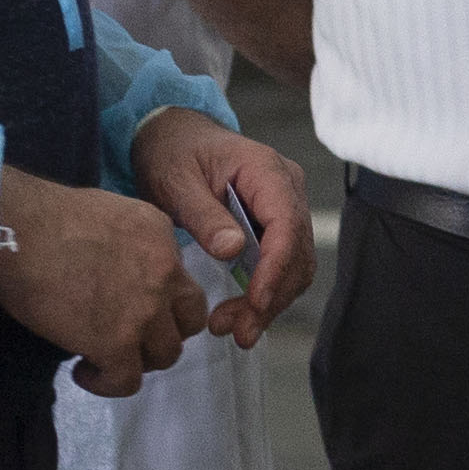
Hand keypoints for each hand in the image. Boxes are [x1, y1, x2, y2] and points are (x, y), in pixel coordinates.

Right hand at [0, 168, 214, 391]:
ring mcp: (145, 311)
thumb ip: (130, 242)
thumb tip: (119, 269)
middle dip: (162, 333)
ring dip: (137, 360)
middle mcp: (164, 273)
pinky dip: (107, 382)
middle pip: (188, 320)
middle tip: (129, 336)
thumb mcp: (110, 213)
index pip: (180, 279)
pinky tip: (84, 371)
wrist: (17, 233)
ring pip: (165, 354)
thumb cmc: (44, 216)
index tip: (132, 306)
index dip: (161, 299)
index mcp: (161, 237)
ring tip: (104, 357)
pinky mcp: (116, 343)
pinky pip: (127, 380)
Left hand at [128, 104, 319, 345]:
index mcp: (267, 171)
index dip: (275, 269)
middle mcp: (287, 189)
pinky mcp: (274, 225)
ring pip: (294, 265)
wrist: (171, 137)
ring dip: (271, 302)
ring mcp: (285, 207)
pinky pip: (281, 264)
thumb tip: (233, 250)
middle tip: (238, 332)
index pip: (287, 224)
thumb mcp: (175, 180)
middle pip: (297, 252)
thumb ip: (204, 215)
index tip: (255, 303)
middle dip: (272, 297)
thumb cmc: (171, 152)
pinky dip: (266, 292)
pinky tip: (241, 314)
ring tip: (235, 331)